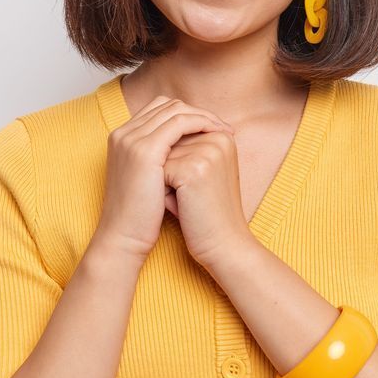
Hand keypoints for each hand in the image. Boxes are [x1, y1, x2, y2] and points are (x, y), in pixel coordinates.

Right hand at [95, 95, 233, 259]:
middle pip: (167, 104)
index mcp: (122, 138)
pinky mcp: (144, 150)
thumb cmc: (140, 216)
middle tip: (221, 126)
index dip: (187, 114)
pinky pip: (179, 123)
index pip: (159, 109)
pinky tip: (216, 135)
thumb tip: (191, 146)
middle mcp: (123, 133)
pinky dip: (201, 124)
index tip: (210, 127)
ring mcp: (131, 139)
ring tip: (223, 130)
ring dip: (203, 116)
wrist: (123, 238)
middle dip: (197, 111)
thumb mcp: (149, 179)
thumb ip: (162, 158)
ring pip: (175, 110)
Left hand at [163, 113, 252, 269]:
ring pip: (161, 157)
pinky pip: (159, 171)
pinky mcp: (194, 168)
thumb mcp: (202, 171)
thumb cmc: (205, 210)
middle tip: (194, 196)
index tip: (198, 187)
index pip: (178, 137)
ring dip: (164, 181)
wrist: (223, 243)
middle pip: (168, 146)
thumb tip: (155, 134)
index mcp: (222, 135)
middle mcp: (217, 138)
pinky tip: (183, 206)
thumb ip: (186, 147)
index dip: (177, 166)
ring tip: (188, 200)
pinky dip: (163, 192)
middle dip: (170, 172)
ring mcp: (207, 151)